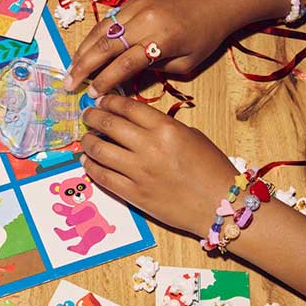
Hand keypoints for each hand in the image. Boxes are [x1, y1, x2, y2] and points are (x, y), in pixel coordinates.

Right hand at [65, 0, 242, 96]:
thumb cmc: (205, 35)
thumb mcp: (186, 63)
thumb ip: (155, 69)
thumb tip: (125, 76)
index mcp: (162, 39)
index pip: (125, 64)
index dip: (105, 81)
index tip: (92, 96)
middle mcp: (145, 20)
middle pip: (106, 46)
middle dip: (84, 67)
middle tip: (68, 85)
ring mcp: (137, 7)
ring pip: (101, 31)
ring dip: (82, 52)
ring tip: (70, 70)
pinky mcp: (133, 0)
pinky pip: (107, 20)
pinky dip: (92, 37)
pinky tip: (83, 51)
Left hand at [79, 95, 237, 236]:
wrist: (221, 205)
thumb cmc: (212, 169)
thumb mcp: (192, 136)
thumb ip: (163, 127)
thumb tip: (136, 123)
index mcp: (165, 128)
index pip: (127, 107)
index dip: (108, 101)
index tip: (101, 100)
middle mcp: (149, 147)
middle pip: (108, 124)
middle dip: (93, 116)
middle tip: (87, 115)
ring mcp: (139, 172)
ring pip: (99, 150)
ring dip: (87, 141)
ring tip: (85, 138)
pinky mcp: (133, 194)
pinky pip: (102, 177)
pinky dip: (90, 166)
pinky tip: (87, 160)